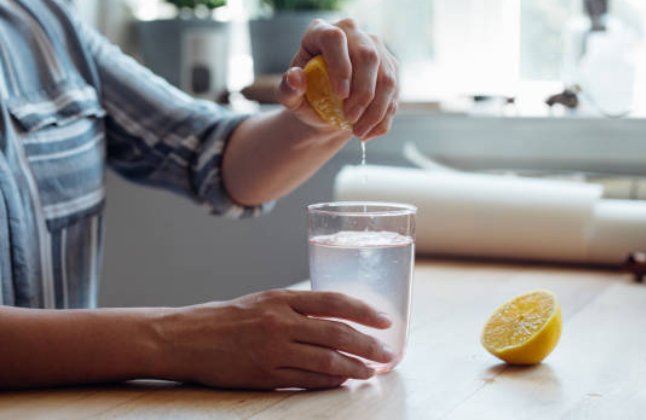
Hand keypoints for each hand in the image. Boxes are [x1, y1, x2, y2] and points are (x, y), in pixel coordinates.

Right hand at [155, 290, 393, 389]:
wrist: (187, 338)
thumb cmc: (228, 318)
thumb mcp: (264, 301)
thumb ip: (297, 308)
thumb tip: (335, 319)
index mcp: (282, 299)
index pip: (334, 302)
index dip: (364, 311)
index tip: (384, 320)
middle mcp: (281, 322)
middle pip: (336, 333)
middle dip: (367, 344)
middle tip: (387, 352)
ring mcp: (273, 350)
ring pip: (326, 360)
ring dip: (354, 367)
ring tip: (371, 370)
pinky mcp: (265, 374)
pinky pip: (306, 379)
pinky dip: (329, 380)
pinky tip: (343, 380)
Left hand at [276, 18, 399, 140]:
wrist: (328, 106)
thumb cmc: (307, 96)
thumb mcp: (291, 96)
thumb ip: (288, 89)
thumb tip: (295, 78)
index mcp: (323, 32)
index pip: (335, 39)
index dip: (340, 66)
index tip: (340, 95)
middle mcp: (354, 34)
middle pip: (368, 57)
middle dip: (363, 93)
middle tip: (350, 119)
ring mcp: (376, 50)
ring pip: (387, 78)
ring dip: (376, 110)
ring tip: (358, 132)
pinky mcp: (391, 69)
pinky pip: (395, 94)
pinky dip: (383, 118)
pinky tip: (368, 133)